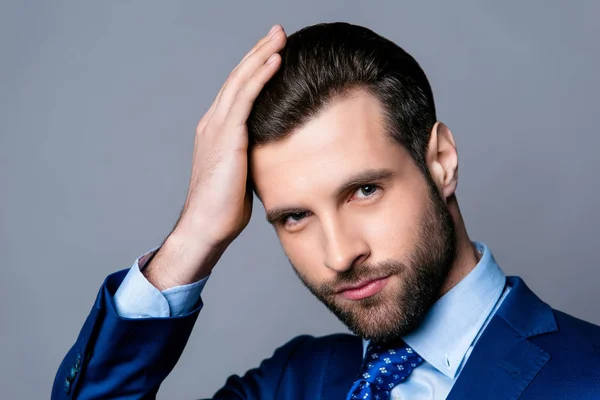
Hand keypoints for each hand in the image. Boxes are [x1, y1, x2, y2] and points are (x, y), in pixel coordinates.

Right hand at [144, 25, 286, 288]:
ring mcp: (217, 127)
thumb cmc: (225, 208)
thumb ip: (252, 156)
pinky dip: (261, 75)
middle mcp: (213, 122)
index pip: (237, 91)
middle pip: (238, 77)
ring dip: (261, 54)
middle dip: (258, 51)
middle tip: (278, 31)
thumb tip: (273, 155)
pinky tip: (276, 59)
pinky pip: (246, 97)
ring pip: (241, 80)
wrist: (207, 225)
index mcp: (216, 131)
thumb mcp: (242, 174)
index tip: (273, 51)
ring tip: (279, 35)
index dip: (254, 69)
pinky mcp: (227, 137)